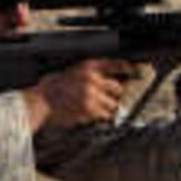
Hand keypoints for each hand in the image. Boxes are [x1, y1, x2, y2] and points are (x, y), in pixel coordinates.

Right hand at [23, 59, 137, 130]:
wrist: (40, 101)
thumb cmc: (53, 87)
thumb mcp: (71, 71)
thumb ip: (90, 73)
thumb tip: (111, 79)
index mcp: (88, 66)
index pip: (116, 64)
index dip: (130, 68)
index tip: (140, 71)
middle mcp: (92, 79)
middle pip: (118, 88)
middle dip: (114, 94)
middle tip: (106, 97)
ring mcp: (92, 96)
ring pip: (113, 103)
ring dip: (107, 107)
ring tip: (94, 106)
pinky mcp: (90, 111)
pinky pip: (104, 115)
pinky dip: (101, 116)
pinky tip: (90, 113)